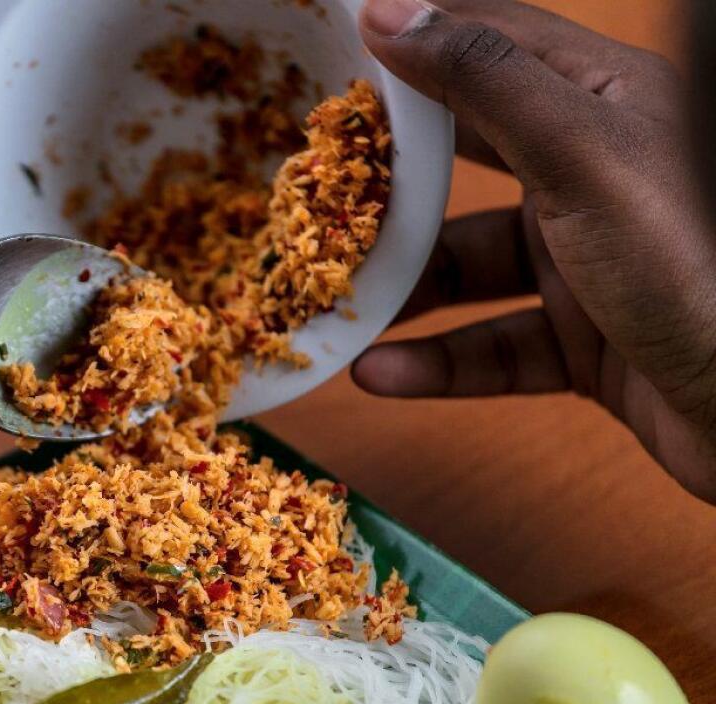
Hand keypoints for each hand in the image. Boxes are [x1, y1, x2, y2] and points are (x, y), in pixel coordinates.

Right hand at [352, 0, 715, 502]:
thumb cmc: (691, 263)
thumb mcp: (580, 154)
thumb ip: (482, 81)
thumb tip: (390, 12)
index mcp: (608, 101)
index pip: (492, 46)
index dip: (415, 44)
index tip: (333, 52)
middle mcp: (595, 174)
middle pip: (468, 162)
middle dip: (393, 184)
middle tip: (319, 192)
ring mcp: (589, 262)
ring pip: (472, 266)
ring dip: (405, 292)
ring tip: (337, 307)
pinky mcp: (585, 342)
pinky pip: (494, 345)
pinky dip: (438, 362)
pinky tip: (380, 372)